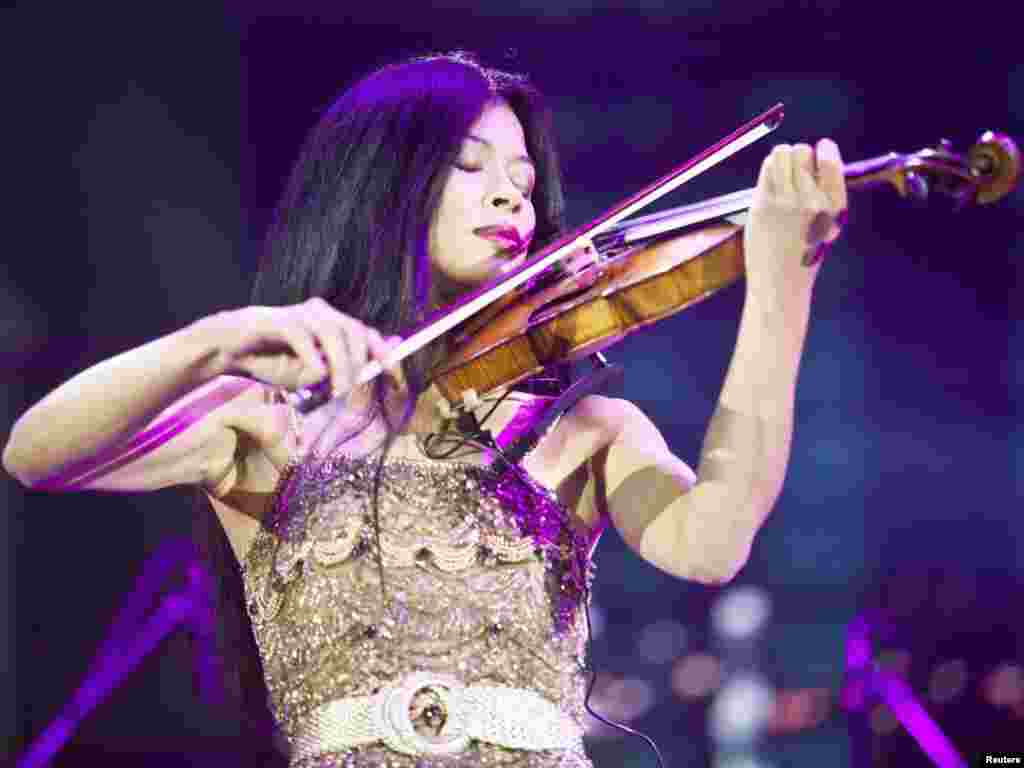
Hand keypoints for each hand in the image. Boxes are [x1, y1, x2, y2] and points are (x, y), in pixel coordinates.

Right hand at [196, 298, 400, 396]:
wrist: (229, 351)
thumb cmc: (272, 362)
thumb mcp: (310, 375)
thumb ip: (337, 374)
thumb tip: (364, 376)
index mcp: (332, 323)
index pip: (368, 334)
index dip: (385, 354)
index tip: (396, 377)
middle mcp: (320, 313)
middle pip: (355, 330)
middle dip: (360, 362)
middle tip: (353, 390)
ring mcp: (300, 313)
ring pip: (333, 332)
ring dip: (341, 364)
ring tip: (338, 389)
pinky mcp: (277, 320)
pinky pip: (303, 336)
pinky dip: (312, 358)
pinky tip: (313, 376)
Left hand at [744, 138, 847, 306]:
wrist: (781, 285)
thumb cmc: (804, 255)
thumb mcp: (829, 224)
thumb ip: (826, 193)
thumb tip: (819, 156)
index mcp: (834, 206)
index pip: (830, 161)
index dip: (824, 149)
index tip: (821, 150)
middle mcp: (811, 201)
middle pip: (802, 151)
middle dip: (799, 157)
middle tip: (795, 174)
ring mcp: (785, 201)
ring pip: (781, 154)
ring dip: (781, 159)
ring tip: (782, 176)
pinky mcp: (763, 205)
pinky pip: (766, 168)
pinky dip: (768, 170)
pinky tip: (771, 185)